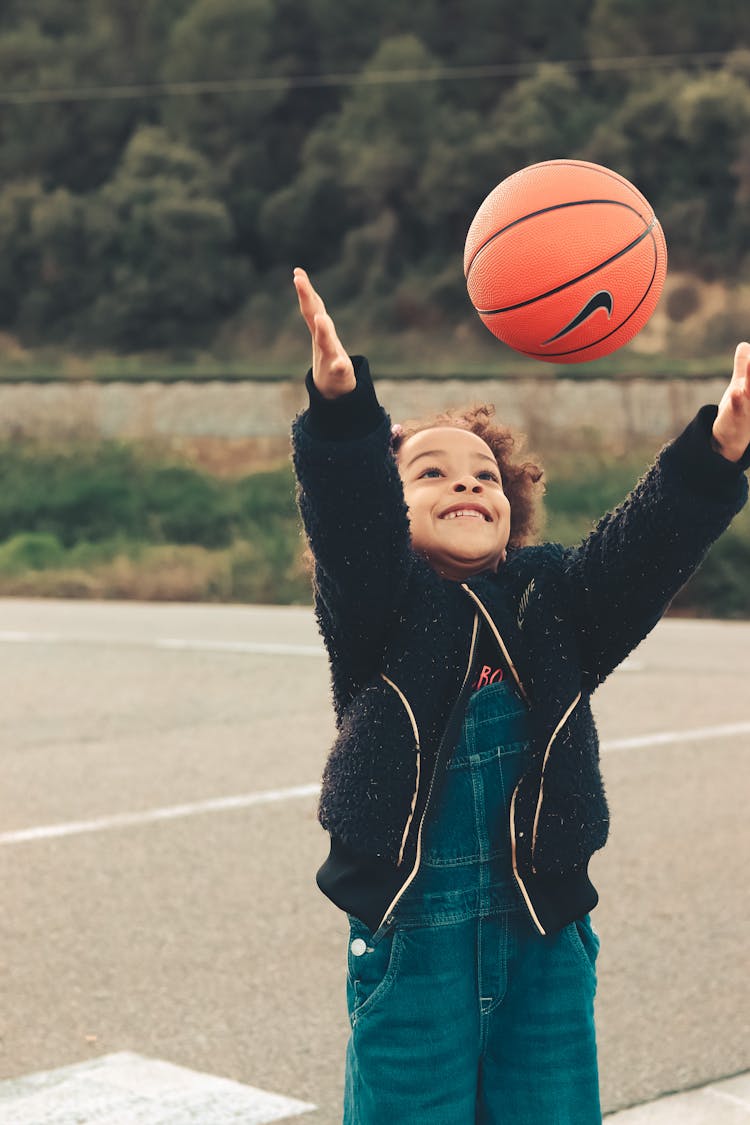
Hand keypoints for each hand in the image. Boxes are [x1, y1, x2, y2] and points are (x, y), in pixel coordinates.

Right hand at [293, 267, 355, 398]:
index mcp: (320, 330)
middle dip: (307, 299)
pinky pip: (339, 368)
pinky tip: (340, 364)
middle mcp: (323, 339)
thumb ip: (315, 310)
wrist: (334, 388)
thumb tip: (299, 278)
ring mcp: (330, 355)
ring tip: (321, 318)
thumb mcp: (323, 333)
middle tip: (298, 280)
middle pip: (314, 316)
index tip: (297, 272)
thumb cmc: (330, 356)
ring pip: (326, 341)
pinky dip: (339, 366)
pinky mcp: (340, 371)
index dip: (305, 290)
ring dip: (323, 331)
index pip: (311, 307)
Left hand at [711, 342, 749, 462]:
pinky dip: (738, 401)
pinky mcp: (736, 417)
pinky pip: (738, 408)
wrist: (729, 439)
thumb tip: (744, 345)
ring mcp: (749, 407)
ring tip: (748, 367)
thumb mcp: (741, 384)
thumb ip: (742, 367)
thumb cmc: (739, 409)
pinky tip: (736, 391)